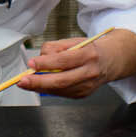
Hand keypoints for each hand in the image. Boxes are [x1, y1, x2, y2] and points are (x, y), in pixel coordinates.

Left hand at [21, 30, 135, 98]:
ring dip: (41, 87)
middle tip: (23, 81)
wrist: (112, 60)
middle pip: (61, 81)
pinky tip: (41, 85)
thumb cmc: (91, 49)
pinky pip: (63, 93)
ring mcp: (88, 86)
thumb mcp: (75, 41)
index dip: (46, 63)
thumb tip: (39, 58)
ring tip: (27, 83)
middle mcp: (89, 72)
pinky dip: (50, 89)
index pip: (64, 61)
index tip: (31, 64)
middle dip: (39, 82)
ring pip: (60, 90)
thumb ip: (56, 48)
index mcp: (88, 55)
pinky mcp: (84, 94)